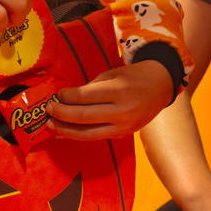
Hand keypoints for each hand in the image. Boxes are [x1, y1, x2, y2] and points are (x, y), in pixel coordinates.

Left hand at [46, 60, 173, 139]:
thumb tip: (67, 99)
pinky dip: (81, 135)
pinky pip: (98, 137)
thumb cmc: (134, 76)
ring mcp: (124, 126)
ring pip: (89, 134)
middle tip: (49, 110)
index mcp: (119, 90)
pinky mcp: (124, 134)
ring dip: (67, 131)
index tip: (58, 95)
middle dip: (62, 114)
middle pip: (84, 117)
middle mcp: (122, 110)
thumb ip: (91, 88)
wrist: (161, 87)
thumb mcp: (112, 74)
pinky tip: (68, 131)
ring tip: (52, 126)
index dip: (67, 97)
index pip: (85, 97)